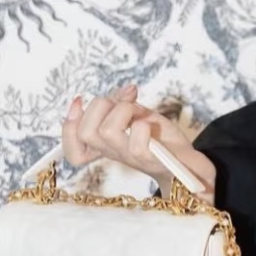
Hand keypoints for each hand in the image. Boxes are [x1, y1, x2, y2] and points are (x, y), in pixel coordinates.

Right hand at [61, 82, 216, 197]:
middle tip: (122, 104)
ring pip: (107, 131)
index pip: (73, 148)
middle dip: (100, 105)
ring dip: (123, 110)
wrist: (188, 164)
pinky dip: (142, 124)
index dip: (68, 125)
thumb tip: (127, 90)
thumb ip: (125, 103)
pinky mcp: (150, 159)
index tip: (79, 101)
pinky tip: (151, 126)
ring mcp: (130, 158)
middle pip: (85, 132)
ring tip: (138, 113)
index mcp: (106, 145)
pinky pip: (136, 141)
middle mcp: (114, 153)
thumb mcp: (138, 116)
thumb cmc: (161, 140)